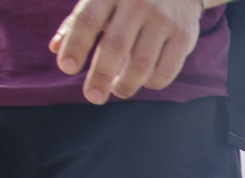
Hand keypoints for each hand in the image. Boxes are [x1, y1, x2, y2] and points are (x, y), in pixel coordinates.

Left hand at [50, 0, 203, 104]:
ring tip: (118, 90)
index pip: (87, 21)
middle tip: (93, 97)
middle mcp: (137, 3)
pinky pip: (167, 69)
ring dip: (127, 83)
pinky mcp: (184, 35)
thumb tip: (56, 48)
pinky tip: (145, 82)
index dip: (76, 46)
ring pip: (142, 62)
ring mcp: (163, 19)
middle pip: (116, 45)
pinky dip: (153, 82)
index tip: (67, 68)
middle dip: (101, 75)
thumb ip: (77, 22)